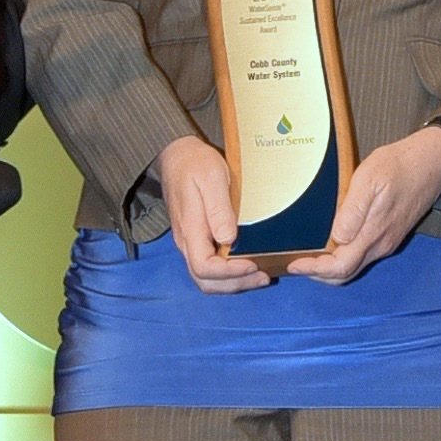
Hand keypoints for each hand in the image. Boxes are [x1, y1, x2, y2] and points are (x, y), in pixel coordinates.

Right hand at [158, 134, 267, 289]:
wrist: (177, 156)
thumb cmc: (196, 164)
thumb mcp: (212, 178)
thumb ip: (218, 209)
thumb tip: (228, 240)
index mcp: (190, 229)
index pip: (204, 267)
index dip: (230, 273)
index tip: (253, 264)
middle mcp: (187, 242)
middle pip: (205, 281)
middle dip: (235, 284)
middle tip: (263, 276)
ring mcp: (190, 243)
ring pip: (207, 279)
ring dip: (233, 283)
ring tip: (261, 275)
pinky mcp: (197, 239)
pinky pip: (210, 267)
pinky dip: (230, 274)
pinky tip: (249, 265)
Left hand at [287, 124, 440, 283]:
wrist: (432, 163)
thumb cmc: (399, 165)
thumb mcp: (369, 178)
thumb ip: (352, 211)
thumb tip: (337, 238)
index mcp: (374, 233)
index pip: (340, 267)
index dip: (314, 270)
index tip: (294, 263)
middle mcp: (380, 244)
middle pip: (345, 274)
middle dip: (318, 274)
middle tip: (296, 262)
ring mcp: (386, 242)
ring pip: (353, 266)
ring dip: (329, 267)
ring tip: (308, 254)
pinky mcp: (389, 235)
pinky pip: (362, 255)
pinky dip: (342, 257)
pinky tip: (330, 243)